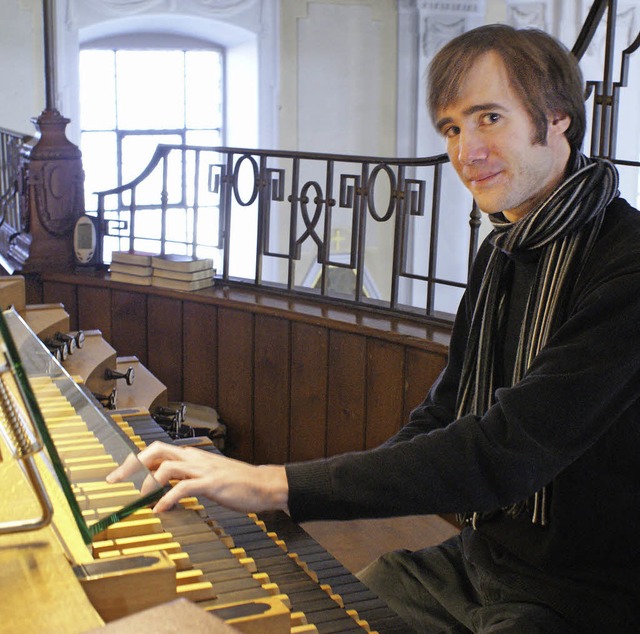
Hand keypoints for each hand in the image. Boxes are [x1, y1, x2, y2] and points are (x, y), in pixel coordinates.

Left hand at [107, 441, 288, 512]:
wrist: (262, 484)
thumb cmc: (236, 482)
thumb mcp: (206, 476)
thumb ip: (186, 477)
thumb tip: (164, 486)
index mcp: (192, 456)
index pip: (157, 450)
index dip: (135, 459)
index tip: (118, 473)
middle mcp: (194, 458)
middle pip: (155, 451)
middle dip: (132, 464)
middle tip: (115, 479)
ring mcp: (203, 469)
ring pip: (166, 467)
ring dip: (149, 483)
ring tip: (143, 499)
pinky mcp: (212, 483)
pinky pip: (183, 488)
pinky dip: (167, 499)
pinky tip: (161, 509)